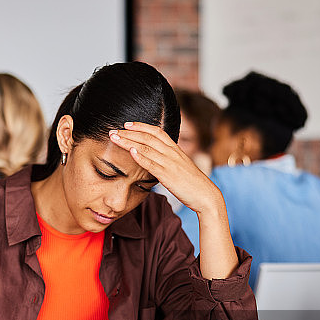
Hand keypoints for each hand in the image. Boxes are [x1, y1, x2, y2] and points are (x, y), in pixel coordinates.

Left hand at [110, 122, 237, 278]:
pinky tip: (131, 152)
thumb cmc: (192, 183)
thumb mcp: (180, 166)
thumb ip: (168, 159)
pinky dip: (141, 157)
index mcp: (175, 149)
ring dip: (129, 142)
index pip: (157, 132)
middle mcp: (172, 153)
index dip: (141, 126)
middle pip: (148, 137)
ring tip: (115, 138)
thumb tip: (155, 157)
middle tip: (113, 130)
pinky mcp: (169, 176)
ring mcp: (170, 163)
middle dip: (129, 133)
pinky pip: (153, 164)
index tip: (127, 124)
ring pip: (147, 148)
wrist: (206, 196)